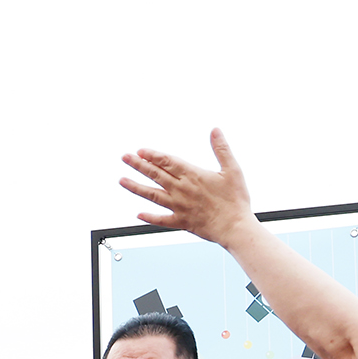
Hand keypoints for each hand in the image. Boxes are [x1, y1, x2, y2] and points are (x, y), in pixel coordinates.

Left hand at [119, 128, 254, 246]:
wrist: (235, 227)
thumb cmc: (235, 200)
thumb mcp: (232, 170)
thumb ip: (222, 149)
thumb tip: (215, 130)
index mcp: (193, 175)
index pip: (167, 162)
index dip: (152, 155)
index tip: (140, 150)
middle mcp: (182, 190)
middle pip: (155, 175)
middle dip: (138, 165)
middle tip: (124, 157)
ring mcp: (179, 207)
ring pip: (153, 195)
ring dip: (136, 187)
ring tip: (122, 181)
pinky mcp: (181, 222)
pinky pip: (161, 220)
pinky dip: (149, 217)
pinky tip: (138, 214)